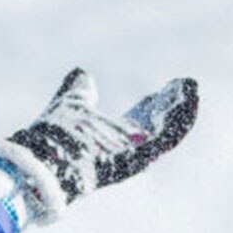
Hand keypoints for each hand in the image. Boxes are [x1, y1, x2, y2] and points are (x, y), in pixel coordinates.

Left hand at [0, 68, 198, 220]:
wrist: (41, 157)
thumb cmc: (52, 136)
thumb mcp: (71, 103)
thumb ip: (79, 90)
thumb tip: (81, 73)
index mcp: (111, 138)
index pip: (141, 121)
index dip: (155, 103)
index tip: (170, 86)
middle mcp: (125, 151)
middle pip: (159, 128)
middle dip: (174, 106)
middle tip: (185, 84)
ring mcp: (133, 158)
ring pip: (168, 134)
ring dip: (183, 110)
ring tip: (191, 87)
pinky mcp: (138, 159)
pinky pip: (167, 139)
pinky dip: (181, 117)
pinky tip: (189, 96)